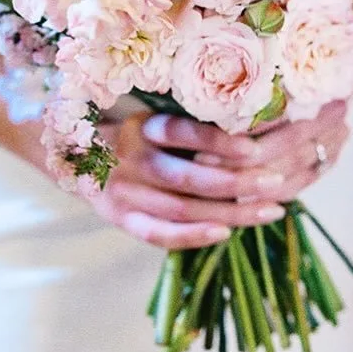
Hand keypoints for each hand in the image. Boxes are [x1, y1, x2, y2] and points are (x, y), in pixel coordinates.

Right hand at [86, 101, 349, 249]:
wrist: (77, 158)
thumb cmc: (138, 134)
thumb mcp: (158, 115)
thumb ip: (193, 121)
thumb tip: (254, 117)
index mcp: (143, 126)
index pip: (181, 131)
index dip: (218, 142)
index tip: (256, 149)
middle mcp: (131, 158)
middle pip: (187, 176)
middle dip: (237, 182)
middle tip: (275, 181)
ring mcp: (124, 193)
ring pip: (182, 208)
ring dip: (230, 212)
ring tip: (271, 209)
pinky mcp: (121, 219)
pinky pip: (158, 234)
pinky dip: (193, 236)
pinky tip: (226, 234)